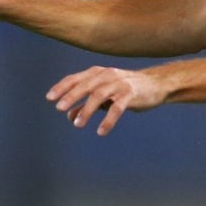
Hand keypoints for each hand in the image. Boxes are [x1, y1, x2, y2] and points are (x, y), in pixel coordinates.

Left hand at [46, 65, 166, 135]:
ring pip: (100, 95)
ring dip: (87, 109)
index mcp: (98, 73)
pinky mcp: (131, 94)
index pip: (76, 78)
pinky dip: (108, 120)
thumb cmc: (126, 90)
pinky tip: (101, 131)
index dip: (62, 87)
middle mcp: (107, 75)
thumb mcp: (104, 96)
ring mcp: (120, 84)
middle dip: (72, 96)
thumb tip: (69, 116)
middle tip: (59, 108)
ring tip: (77, 124)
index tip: (49, 98)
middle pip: (86, 85)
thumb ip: (86, 104)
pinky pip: (117, 108)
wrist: (155, 85)